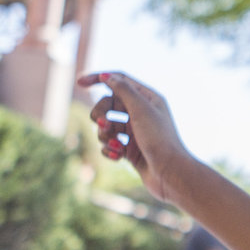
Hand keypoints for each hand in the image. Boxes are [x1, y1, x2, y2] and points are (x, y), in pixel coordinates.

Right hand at [79, 71, 189, 200]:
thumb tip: (107, 76)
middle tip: (103, 123)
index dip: (99, 78)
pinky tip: (118, 156)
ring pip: (106, 126)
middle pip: (108, 104)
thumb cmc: (159, 139)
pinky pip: (110, 144)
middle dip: (100, 113)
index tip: (80, 83)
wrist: (170, 174)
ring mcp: (135, 132)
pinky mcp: (131, 150)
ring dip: (105, 135)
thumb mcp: (140, 109)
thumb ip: (123, 90)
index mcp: (148, 98)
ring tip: (116, 144)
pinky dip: (109, 149)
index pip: (119, 80)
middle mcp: (142, 113)